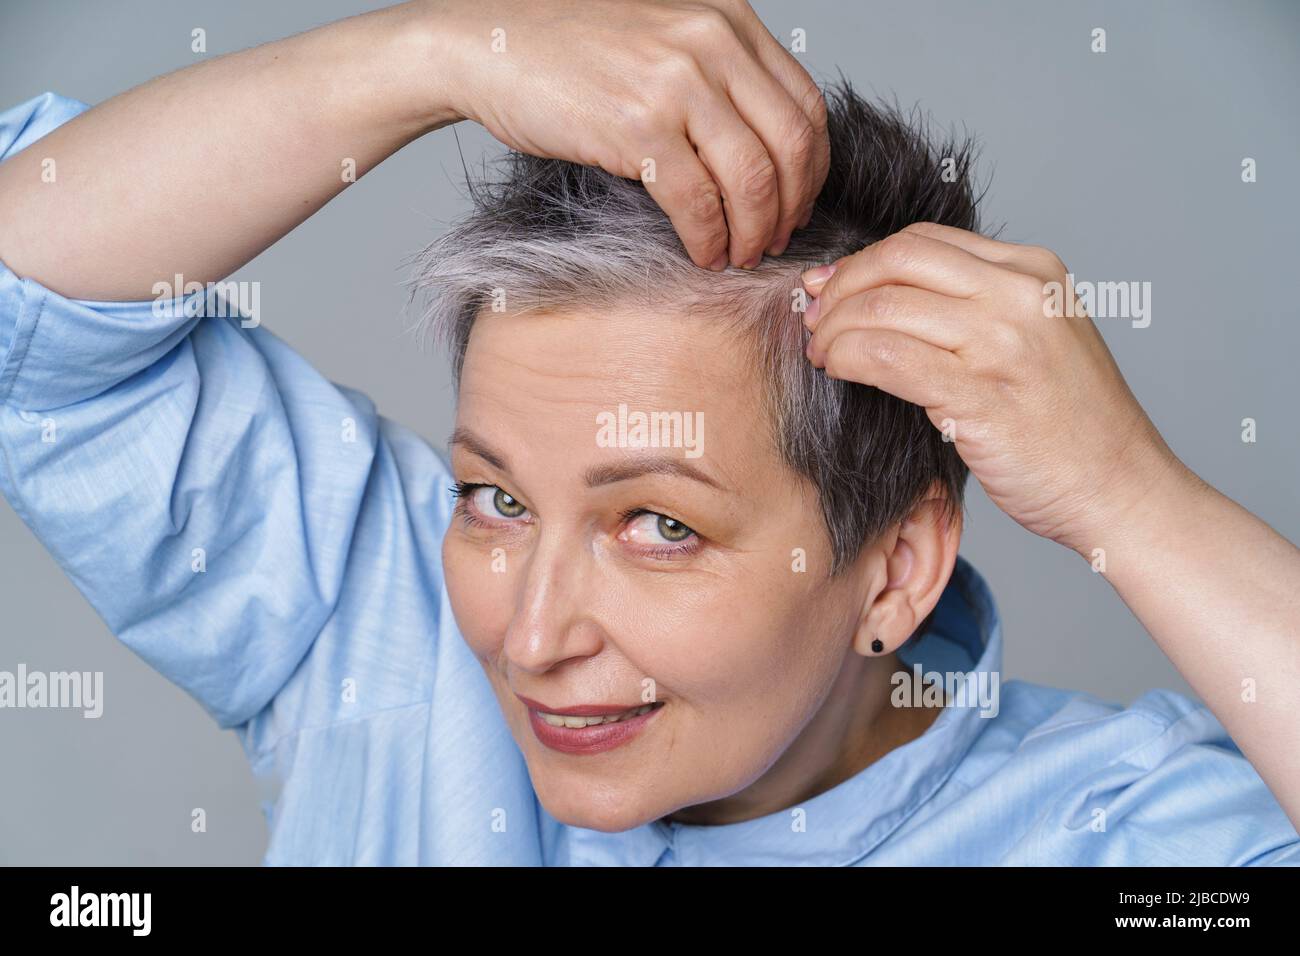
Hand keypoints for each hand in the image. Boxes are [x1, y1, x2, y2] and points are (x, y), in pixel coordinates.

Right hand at [432, 0, 829, 268]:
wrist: (491, 44)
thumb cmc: (570, 52)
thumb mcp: (664, 41)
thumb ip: (717, 78)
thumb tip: (763, 156)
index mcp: (728, 22)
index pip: (805, 105)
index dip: (811, 169)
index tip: (797, 204)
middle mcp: (711, 44)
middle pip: (790, 146)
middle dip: (789, 207)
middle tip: (773, 240)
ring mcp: (676, 83)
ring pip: (752, 179)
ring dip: (752, 231)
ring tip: (739, 253)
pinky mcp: (639, 126)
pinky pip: (697, 201)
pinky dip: (708, 238)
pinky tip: (702, 253)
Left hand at [801, 221, 1186, 555]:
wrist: (1121, 488)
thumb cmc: (1072, 427)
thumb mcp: (1037, 339)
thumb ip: (977, 310)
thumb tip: (886, 296)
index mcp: (1033, 271)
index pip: (924, 240)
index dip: (864, 261)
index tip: (831, 287)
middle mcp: (1020, 294)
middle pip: (897, 260)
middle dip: (841, 286)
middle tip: (814, 318)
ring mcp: (1003, 341)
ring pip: (883, 306)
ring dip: (834, 327)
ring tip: (821, 352)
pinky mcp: (981, 393)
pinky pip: (886, 357)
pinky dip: (847, 357)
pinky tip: (837, 370)